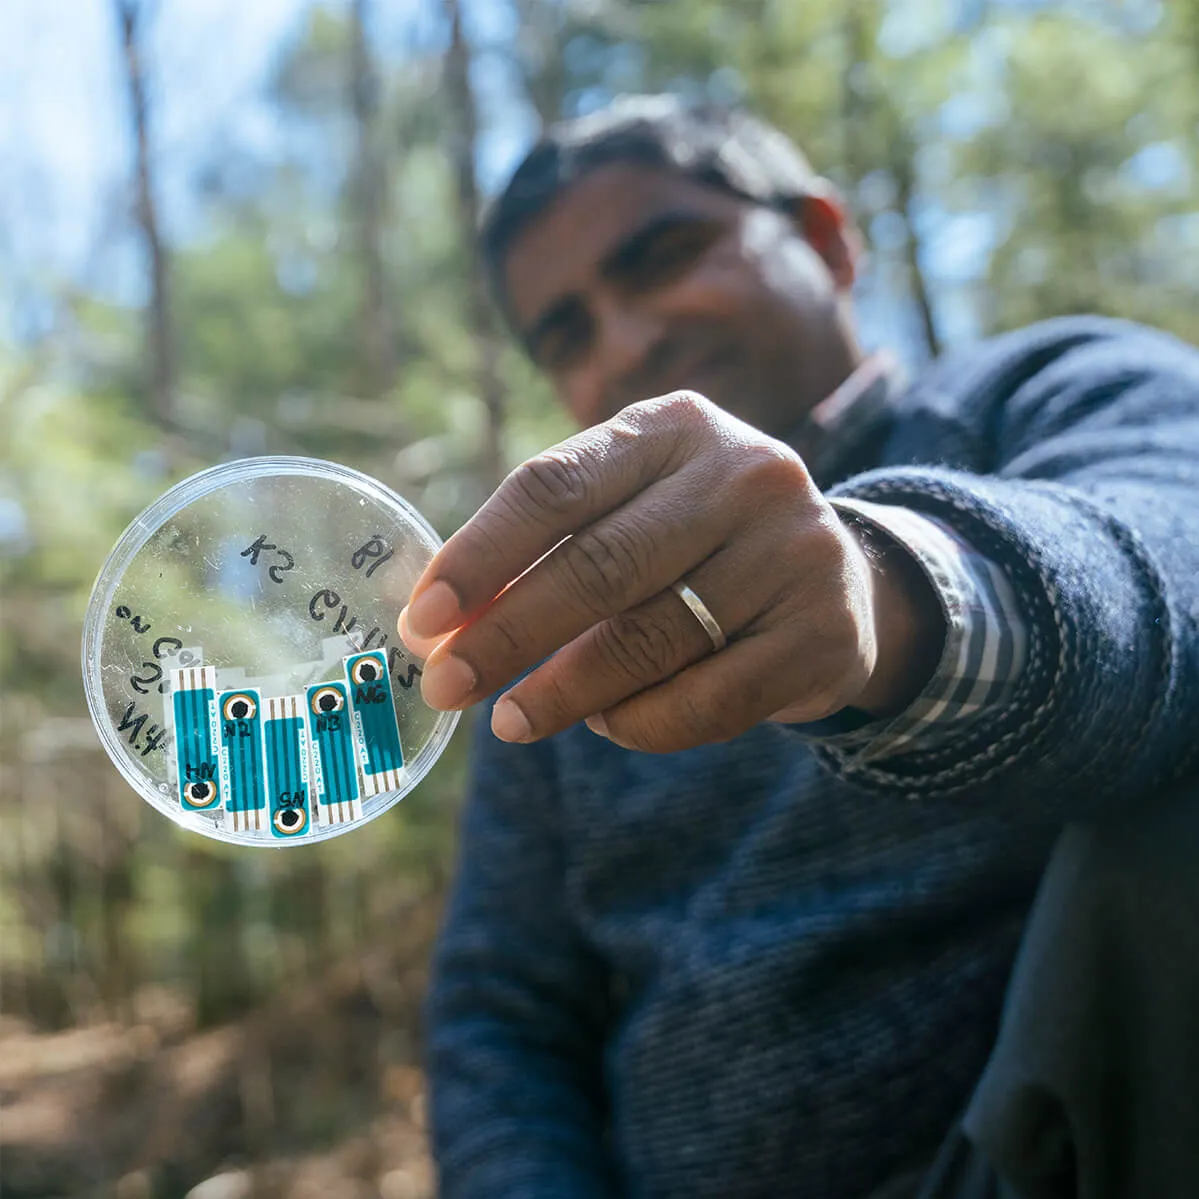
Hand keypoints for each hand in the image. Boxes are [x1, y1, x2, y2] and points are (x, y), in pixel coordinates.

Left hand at [398, 392, 943, 752]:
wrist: (838, 581)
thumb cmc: (699, 544)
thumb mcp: (635, 509)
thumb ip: (552, 547)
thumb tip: (439, 623)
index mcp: (673, 427)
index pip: (555, 486)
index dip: (480, 555)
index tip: (423, 618)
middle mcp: (743, 474)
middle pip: (599, 566)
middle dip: (507, 636)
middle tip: (448, 688)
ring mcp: (794, 550)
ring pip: (651, 638)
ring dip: (565, 692)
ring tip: (513, 722)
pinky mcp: (825, 632)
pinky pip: (708, 698)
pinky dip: (639, 723)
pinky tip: (604, 724)